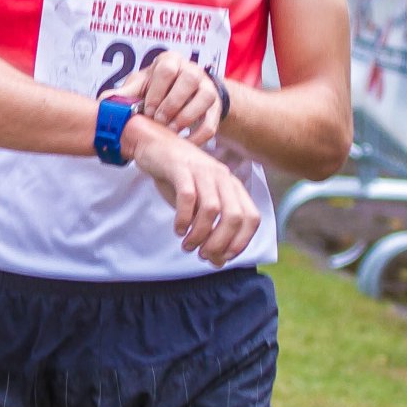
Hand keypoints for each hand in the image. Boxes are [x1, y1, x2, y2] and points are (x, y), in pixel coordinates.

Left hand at [116, 51, 222, 147]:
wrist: (184, 94)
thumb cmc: (158, 88)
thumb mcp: (141, 85)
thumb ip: (126, 93)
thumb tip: (104, 102)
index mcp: (171, 61)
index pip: (167, 69)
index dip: (156, 91)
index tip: (147, 109)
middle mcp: (192, 70)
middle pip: (189, 80)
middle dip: (172, 104)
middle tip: (159, 121)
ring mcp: (208, 87)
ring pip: (205, 98)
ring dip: (186, 117)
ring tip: (171, 131)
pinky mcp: (216, 108)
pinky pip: (212, 122)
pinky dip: (198, 136)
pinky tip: (184, 143)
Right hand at [125, 123, 261, 266]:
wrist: (154, 144)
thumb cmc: (179, 178)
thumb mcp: (197, 206)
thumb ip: (210, 231)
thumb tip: (219, 262)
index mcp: (232, 186)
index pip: (252, 218)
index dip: (241, 242)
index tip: (223, 256)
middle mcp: (222, 177)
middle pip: (234, 217)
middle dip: (219, 242)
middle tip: (202, 254)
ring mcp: (203, 171)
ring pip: (212, 209)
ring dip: (200, 233)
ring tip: (187, 244)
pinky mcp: (181, 168)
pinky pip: (188, 197)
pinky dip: (184, 218)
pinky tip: (177, 229)